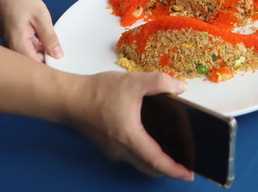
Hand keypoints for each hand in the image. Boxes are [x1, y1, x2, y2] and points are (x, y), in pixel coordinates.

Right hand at [0, 0, 62, 61]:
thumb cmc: (19, 2)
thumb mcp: (40, 17)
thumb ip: (50, 37)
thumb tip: (57, 55)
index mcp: (18, 45)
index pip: (35, 66)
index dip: (50, 66)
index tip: (63, 63)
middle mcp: (13, 50)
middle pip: (32, 64)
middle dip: (47, 61)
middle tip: (62, 54)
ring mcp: (13, 47)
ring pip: (31, 57)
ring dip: (43, 53)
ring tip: (55, 45)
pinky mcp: (14, 43)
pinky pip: (28, 51)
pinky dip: (37, 48)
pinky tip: (45, 41)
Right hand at [67, 72, 193, 179]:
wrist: (69, 98)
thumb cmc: (98, 92)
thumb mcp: (133, 82)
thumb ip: (160, 82)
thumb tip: (180, 88)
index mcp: (129, 138)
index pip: (156, 161)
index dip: (174, 170)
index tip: (188, 175)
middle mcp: (121, 151)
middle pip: (149, 167)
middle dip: (168, 167)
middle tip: (183, 158)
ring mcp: (112, 152)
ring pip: (139, 163)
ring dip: (155, 160)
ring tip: (171, 147)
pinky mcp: (107, 147)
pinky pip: (130, 156)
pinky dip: (143, 153)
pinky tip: (150, 136)